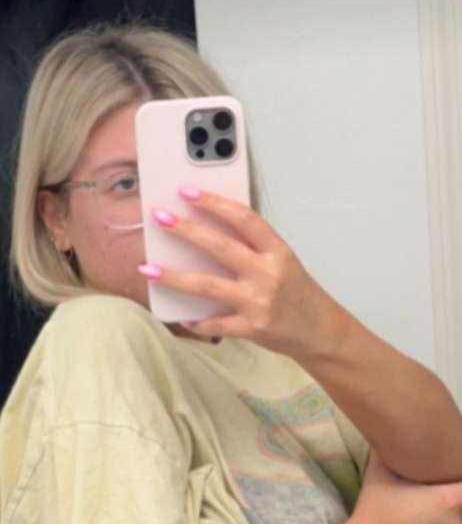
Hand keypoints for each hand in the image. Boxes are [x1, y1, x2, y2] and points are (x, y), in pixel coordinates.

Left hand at [137, 187, 347, 358]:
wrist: (319, 331)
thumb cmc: (297, 294)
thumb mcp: (282, 262)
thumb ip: (252, 247)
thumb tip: (209, 229)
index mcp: (277, 251)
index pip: (244, 219)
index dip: (214, 203)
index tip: (188, 192)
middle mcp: (268, 274)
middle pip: (220, 247)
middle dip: (186, 230)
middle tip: (159, 217)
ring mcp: (258, 302)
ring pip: (208, 286)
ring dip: (174, 277)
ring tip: (148, 268)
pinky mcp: (252, 328)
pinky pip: (216, 324)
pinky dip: (197, 322)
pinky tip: (181, 317)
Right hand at [349, 449, 461, 523]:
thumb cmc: (375, 508)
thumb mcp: (379, 471)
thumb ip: (389, 450)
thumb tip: (391, 434)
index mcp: (447, 500)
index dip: (459, 474)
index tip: (450, 468)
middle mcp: (454, 521)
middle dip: (453, 489)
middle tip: (435, 479)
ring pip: (457, 516)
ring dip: (447, 506)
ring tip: (425, 498)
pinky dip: (439, 522)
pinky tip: (418, 518)